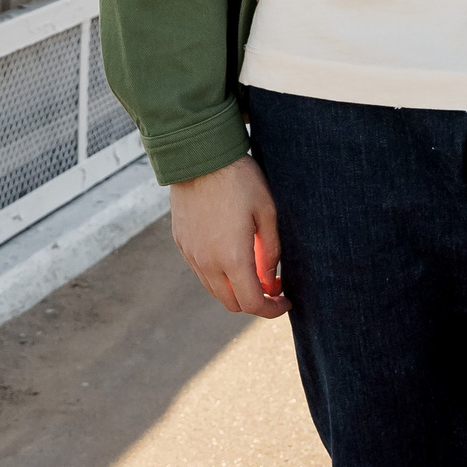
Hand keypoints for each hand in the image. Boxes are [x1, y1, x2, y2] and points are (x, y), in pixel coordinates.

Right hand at [168, 156, 287, 318]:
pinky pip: (201, 271)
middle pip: (231, 303)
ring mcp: (191, 254)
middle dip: (254, 301)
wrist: (199, 156)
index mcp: (232, 257)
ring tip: (252, 269)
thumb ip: (270, 250)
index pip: (252, 304)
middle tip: (271, 285)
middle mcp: (208, 263)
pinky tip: (230, 254)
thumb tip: (271, 278)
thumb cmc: (239, 180)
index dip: (271, 309)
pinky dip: (218, 274)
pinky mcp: (181, 243)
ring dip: (235, 289)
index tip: (284, 301)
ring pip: (214, 289)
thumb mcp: (266, 211)